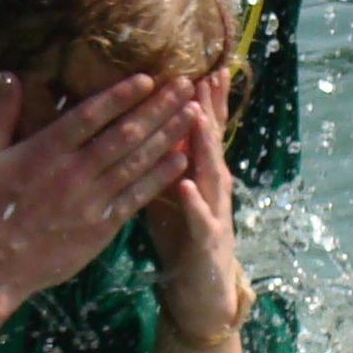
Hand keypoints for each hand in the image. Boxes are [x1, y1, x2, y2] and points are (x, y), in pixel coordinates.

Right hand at [0, 72, 195, 311]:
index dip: (121, 95)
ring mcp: (91, 200)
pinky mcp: (101, 226)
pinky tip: (180, 159)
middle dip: (158, 107)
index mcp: (45, 150)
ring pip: (137, 162)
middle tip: (184, 84)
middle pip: (125, 133)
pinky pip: (137, 197)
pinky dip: (160, 177)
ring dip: (168, 135)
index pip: (91, 114)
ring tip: (192, 113)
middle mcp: (74, 172)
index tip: (147, 78)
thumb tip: (9, 76)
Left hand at [141, 68, 240, 340]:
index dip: (198, 96)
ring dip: (205, 143)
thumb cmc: (181, 236)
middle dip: (208, 105)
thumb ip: (160, 156)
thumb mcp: (169, 189)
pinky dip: (193, 201)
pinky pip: (199, 218)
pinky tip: (186, 185)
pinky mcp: (206, 240)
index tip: (194, 61)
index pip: (200, 126)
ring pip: (210, 171)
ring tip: (196, 115)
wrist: (203, 290)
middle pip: (211, 139)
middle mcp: (210, 184)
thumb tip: (140, 121)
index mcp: (199, 171)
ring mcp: (212, 210)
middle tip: (205, 72)